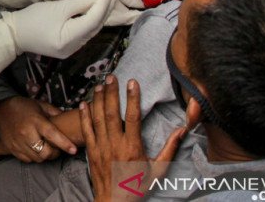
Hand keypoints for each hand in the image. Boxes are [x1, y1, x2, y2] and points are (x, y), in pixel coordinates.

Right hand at [0, 97, 75, 162]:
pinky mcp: (12, 149)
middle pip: (45, 153)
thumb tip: (69, 118)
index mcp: (36, 121)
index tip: (73, 149)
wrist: (1, 109)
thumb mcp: (41, 105)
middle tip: (57, 148)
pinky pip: (27, 159)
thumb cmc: (23, 106)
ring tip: (46, 147)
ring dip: (45, 155)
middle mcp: (26, 133)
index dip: (64, 143)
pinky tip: (35, 148)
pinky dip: (34, 157)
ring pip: (37, 158)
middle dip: (54, 153)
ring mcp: (18, 142)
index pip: (52, 134)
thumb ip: (55, 113)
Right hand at [7, 0, 121, 57]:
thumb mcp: (57, 6)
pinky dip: (94, 19)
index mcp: (68, 39)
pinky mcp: (71, 48)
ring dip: (103, 12)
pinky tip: (99, 8)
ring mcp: (73, 50)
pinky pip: (86, 32)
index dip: (104, 4)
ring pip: (93, 29)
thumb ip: (81, 2)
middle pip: (96, 25)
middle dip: (108, 6)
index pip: (93, 20)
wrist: (16, 34)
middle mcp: (74, 48)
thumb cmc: (33, 18)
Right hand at [42, 0, 144, 25]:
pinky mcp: (86, 16)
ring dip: (124, 19)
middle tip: (144, 15)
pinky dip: (112, 20)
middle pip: (122, 14)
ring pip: (113, 20)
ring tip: (133, 19)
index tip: (146, 3)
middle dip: (134, 15)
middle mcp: (102, 5)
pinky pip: (103, 21)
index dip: (138, 2)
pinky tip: (115, 18)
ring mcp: (94, 12)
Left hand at [80, 76, 186, 201]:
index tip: (133, 82)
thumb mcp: (158, 170)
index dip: (132, 98)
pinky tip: (83, 103)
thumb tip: (181, 131)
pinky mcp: (90, 152)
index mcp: (132, 148)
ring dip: (98, 100)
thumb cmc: (137, 186)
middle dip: (112, 93)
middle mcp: (115, 145)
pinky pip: (86, 130)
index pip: (133, 118)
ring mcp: (100, 148)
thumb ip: (169, 149)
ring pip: (98, 119)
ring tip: (100, 84)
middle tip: (112, 76)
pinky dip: (84, 116)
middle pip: (112, 114)